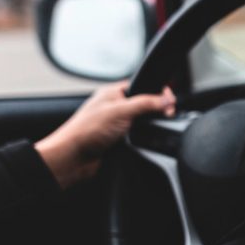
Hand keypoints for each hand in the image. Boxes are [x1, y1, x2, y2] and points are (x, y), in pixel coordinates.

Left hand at [36, 82, 175, 188]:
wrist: (74, 158)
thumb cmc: (87, 130)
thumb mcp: (121, 111)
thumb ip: (147, 104)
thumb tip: (167, 99)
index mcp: (113, 93)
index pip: (143, 86)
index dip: (158, 92)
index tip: (170, 101)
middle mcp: (115, 107)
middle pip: (145, 104)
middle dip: (156, 109)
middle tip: (166, 115)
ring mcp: (117, 124)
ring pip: (143, 121)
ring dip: (150, 125)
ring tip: (154, 127)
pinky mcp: (119, 140)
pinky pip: (138, 135)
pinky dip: (144, 137)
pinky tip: (144, 139)